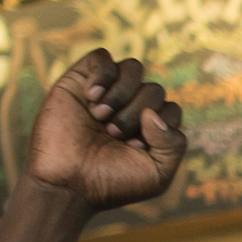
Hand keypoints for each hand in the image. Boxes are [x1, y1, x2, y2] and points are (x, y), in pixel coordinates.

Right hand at [25, 49, 187, 212]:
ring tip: (100, 117)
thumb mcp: (158, 173)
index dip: (157, 128)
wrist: (66, 184)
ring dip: (122, 94)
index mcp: (150, 127)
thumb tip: (154, 111)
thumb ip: (174, 143)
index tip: (134, 148)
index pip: (171, 109)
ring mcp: (106, 92)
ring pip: (133, 68)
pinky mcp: (79, 81)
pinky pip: (102, 56)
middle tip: (113, 134)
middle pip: (154, 89)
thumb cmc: (112, 183)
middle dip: (136, 113)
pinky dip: (103, 75)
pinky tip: (92, 98)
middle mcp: (130, 107)